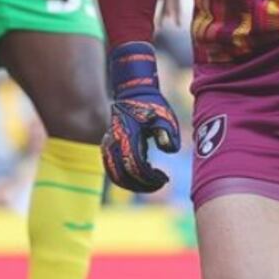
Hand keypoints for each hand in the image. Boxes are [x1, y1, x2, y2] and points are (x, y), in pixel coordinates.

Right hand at [102, 42, 180, 192]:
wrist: (133, 93)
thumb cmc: (152, 106)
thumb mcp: (165, 116)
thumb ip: (167, 132)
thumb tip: (169, 150)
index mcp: (128, 137)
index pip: (136, 167)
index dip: (150, 178)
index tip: (165, 179)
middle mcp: (114, 143)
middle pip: (122, 176)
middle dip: (141, 185)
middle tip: (159, 184)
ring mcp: (109, 146)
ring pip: (115, 175)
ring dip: (132, 184)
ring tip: (151, 184)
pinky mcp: (108, 148)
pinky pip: (112, 170)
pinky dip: (125, 178)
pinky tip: (142, 176)